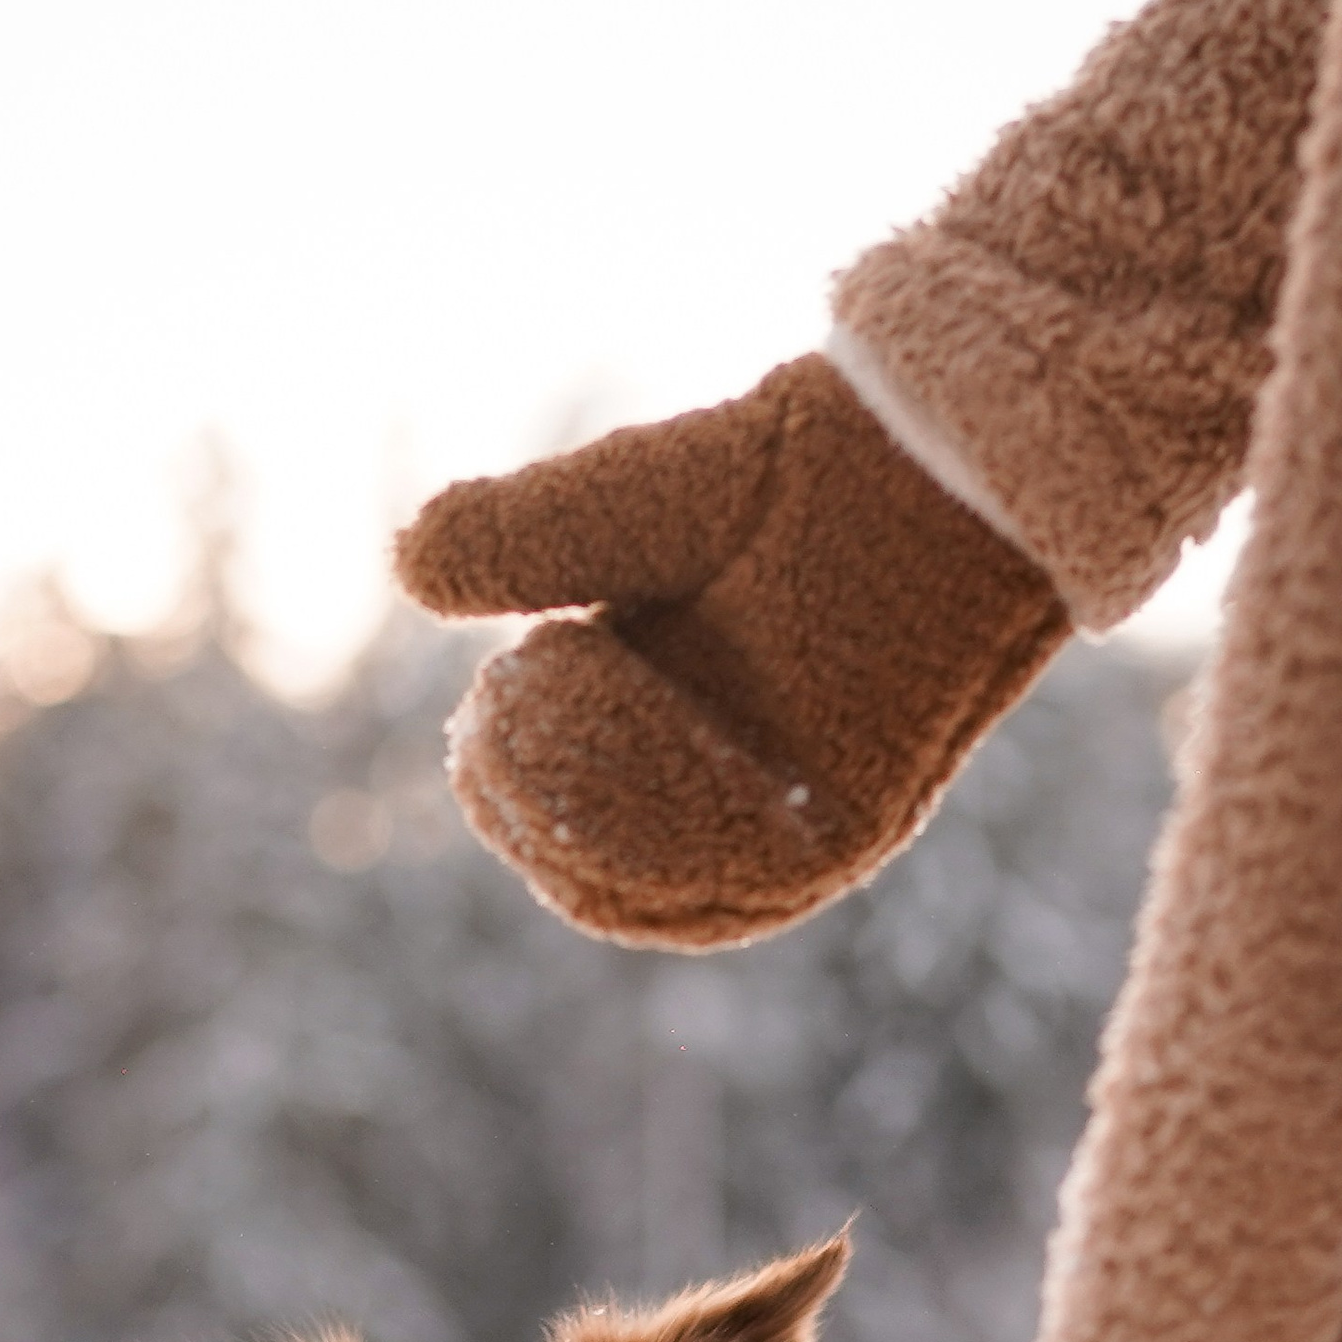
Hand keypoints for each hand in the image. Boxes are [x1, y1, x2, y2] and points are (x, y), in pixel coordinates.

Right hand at [396, 355, 1066, 949]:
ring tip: (550, 690)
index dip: (507, 797)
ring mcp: (795, 831)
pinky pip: (751, 872)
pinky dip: (674, 814)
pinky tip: (629, 711)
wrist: (933, 446)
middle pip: (598, 888)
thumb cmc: (791, 471)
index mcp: (667, 762)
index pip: (565, 843)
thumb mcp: (625, 506)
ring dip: (583, 814)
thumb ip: (527, 542)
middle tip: (497, 707)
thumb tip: (409, 566)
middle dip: (530, 810)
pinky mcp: (861, 824)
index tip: (485, 706)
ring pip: (660, 896)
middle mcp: (730, 815)